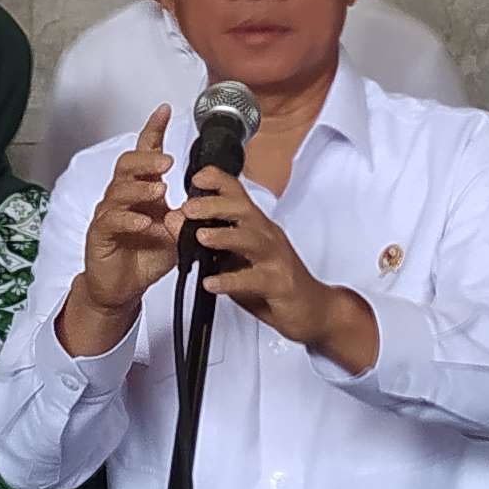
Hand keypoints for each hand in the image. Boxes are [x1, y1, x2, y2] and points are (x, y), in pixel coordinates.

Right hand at [62, 110, 177, 353]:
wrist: (123, 289)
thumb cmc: (146, 257)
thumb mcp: (177, 236)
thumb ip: (187, 219)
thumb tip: (198, 205)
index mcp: (143, 191)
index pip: (146, 154)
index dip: (154, 131)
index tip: (165, 111)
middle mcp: (123, 197)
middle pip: (127, 166)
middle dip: (147, 160)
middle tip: (167, 163)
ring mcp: (109, 214)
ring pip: (119, 190)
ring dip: (140, 188)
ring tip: (160, 192)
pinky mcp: (100, 234)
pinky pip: (111, 220)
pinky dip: (129, 219)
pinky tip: (144, 223)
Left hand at [182, 172, 374, 373]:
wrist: (313, 309)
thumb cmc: (274, 281)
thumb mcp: (236, 259)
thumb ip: (207, 241)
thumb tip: (175, 221)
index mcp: (257, 226)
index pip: (238, 195)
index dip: (218, 182)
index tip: (196, 178)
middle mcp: (267, 236)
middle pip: (244, 211)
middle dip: (215, 205)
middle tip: (188, 208)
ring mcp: (275, 260)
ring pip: (252, 240)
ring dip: (225, 236)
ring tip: (201, 236)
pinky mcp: (279, 285)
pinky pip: (254, 280)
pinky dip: (231, 280)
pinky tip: (212, 283)